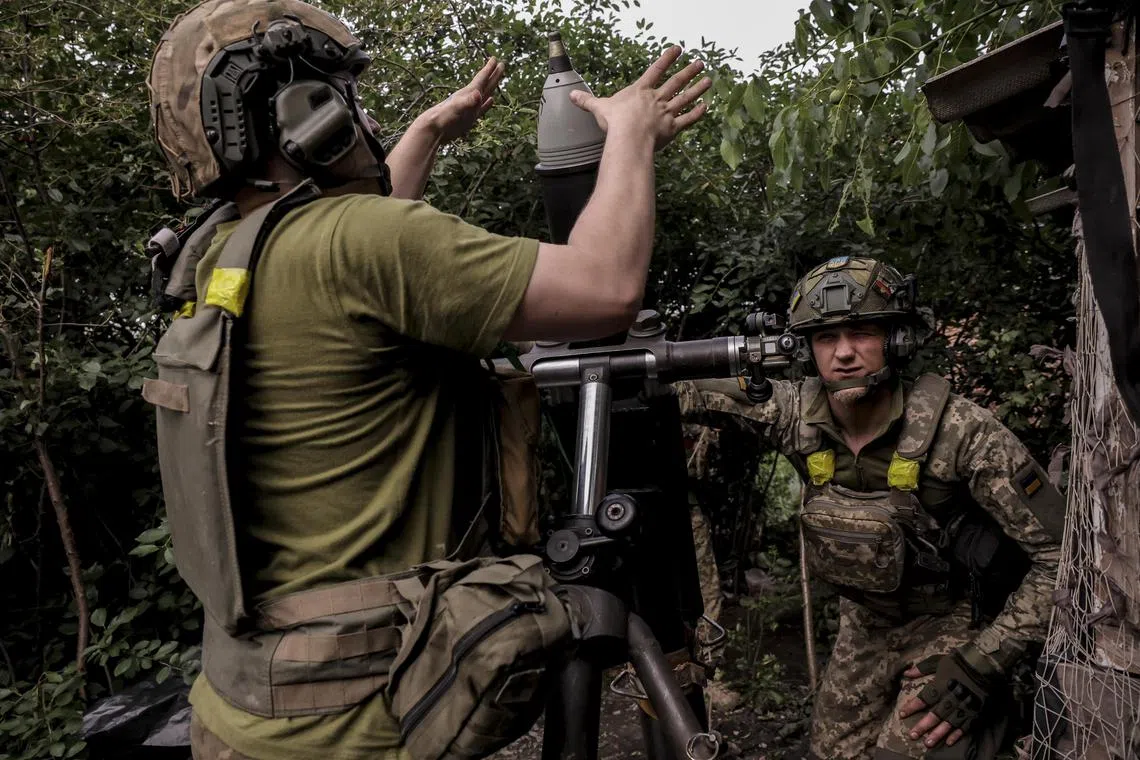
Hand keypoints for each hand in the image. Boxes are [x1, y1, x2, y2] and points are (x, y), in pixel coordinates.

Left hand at [418, 57, 504, 143]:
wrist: (434, 129)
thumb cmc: (443, 118)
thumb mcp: (456, 109)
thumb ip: (467, 102)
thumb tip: (478, 94)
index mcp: (468, 94)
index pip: (481, 79)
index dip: (488, 69)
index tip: (495, 58)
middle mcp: (470, 99)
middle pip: (485, 84)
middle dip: (493, 74)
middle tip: (501, 64)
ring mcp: (470, 108)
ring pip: (485, 94)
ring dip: (491, 86)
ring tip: (496, 79)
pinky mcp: (470, 118)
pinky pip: (482, 108)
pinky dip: (487, 104)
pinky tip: (491, 100)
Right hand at [569, 46, 710, 150]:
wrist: (629, 138)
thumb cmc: (615, 123)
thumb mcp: (599, 108)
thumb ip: (587, 101)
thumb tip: (571, 95)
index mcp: (640, 91)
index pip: (655, 70)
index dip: (667, 59)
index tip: (677, 49)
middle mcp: (656, 99)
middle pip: (675, 82)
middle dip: (688, 71)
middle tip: (699, 63)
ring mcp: (666, 113)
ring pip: (685, 98)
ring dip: (697, 88)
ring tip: (708, 80)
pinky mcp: (672, 128)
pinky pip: (687, 119)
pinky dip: (697, 113)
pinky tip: (705, 107)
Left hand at [898, 648, 1000, 749]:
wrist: (985, 663)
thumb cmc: (959, 661)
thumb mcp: (938, 660)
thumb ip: (922, 668)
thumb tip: (906, 673)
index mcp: (941, 685)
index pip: (924, 698)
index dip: (912, 707)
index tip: (902, 714)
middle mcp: (952, 697)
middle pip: (936, 714)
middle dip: (923, 725)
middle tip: (912, 735)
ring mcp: (965, 706)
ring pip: (950, 722)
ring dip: (938, 733)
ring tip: (928, 743)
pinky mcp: (976, 711)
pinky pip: (966, 726)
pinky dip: (957, 734)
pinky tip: (948, 741)